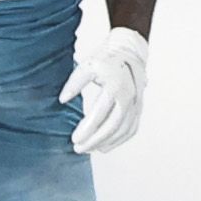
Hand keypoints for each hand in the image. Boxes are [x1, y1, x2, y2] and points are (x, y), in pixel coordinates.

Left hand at [59, 26, 149, 154]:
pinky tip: (105, 146)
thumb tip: (62, 100)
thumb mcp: (87, 66)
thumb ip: (74, 83)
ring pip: (123, 130)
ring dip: (106, 143)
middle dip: (95, 140)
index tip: (74, 139)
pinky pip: (131, 129)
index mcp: (115, 85)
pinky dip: (119, 140)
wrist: (128, 51)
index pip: (100, 113)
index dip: (87, 129)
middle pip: (113, 126)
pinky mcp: (138, 108)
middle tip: (79, 148)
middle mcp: (128, 96)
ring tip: (89, 149)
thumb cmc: (106, 59)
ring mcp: (136, 103)